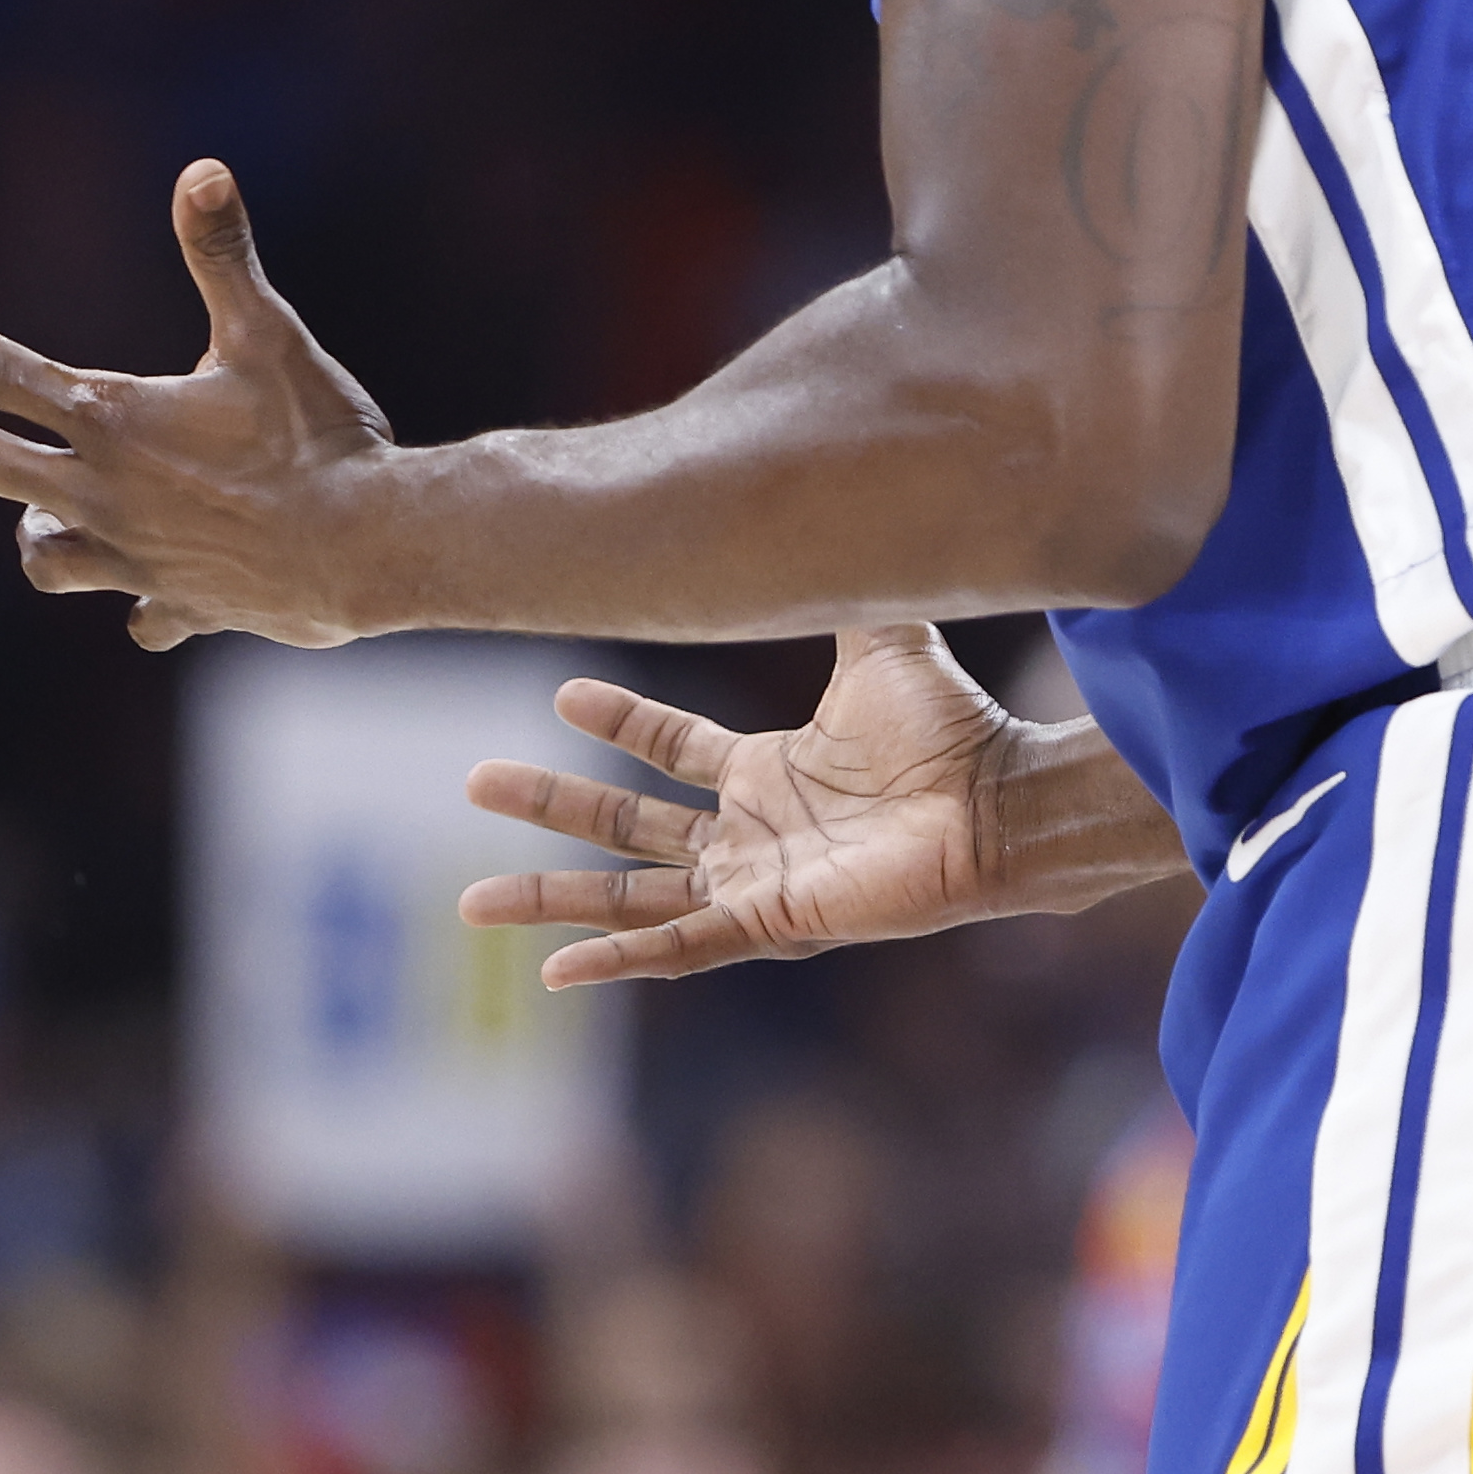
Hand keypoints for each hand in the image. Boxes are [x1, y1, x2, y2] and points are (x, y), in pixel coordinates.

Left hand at [0, 161, 399, 649]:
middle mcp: (104, 492)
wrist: (367, 548)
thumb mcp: (269, 334)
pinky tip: (150, 591)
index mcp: (114, 419)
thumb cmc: (319, 436)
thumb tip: (201, 170)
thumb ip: (222, 255)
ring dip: (30, 525)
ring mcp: (134, 557)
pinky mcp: (182, 604)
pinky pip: (138, 612)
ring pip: (40, 554)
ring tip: (38, 506)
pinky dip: (136, 599)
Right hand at [458, 626, 1095, 985]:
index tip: (560, 694)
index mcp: (771, 770)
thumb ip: (847, 585)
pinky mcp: (772, 923)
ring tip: (473, 901)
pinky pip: (681, 949)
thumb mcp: (881, 639)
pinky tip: (557, 971)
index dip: (619, 724)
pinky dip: (621, 961)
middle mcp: (754, 831)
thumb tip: (839, 501)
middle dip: (549, 807)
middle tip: (474, 781)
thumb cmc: (955, 731)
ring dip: (554, 895)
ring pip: (631, 896)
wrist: (999, 799)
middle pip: (627, 825)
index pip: (672, 749)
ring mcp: (756, 883)